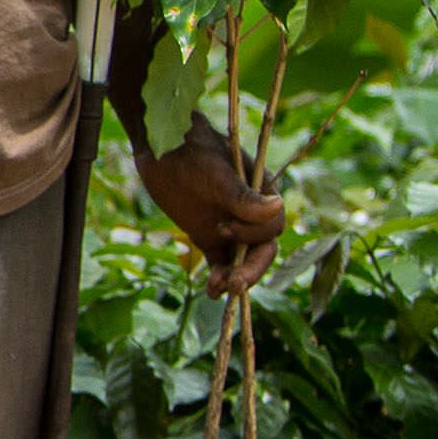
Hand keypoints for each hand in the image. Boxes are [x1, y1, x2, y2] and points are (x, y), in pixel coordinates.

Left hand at [133, 115, 284, 292]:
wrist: (160, 146)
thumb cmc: (191, 150)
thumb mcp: (214, 171)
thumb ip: (241, 194)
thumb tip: (277, 206)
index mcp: (264, 194)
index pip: (271, 227)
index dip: (253, 234)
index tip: (223, 228)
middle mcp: (252, 215)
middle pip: (261, 250)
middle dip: (250, 269)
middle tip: (235, 285)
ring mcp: (232, 227)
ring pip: (242, 261)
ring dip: (235, 278)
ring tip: (220, 290)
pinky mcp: (210, 237)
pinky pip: (221, 263)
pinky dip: (219, 278)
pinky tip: (211, 292)